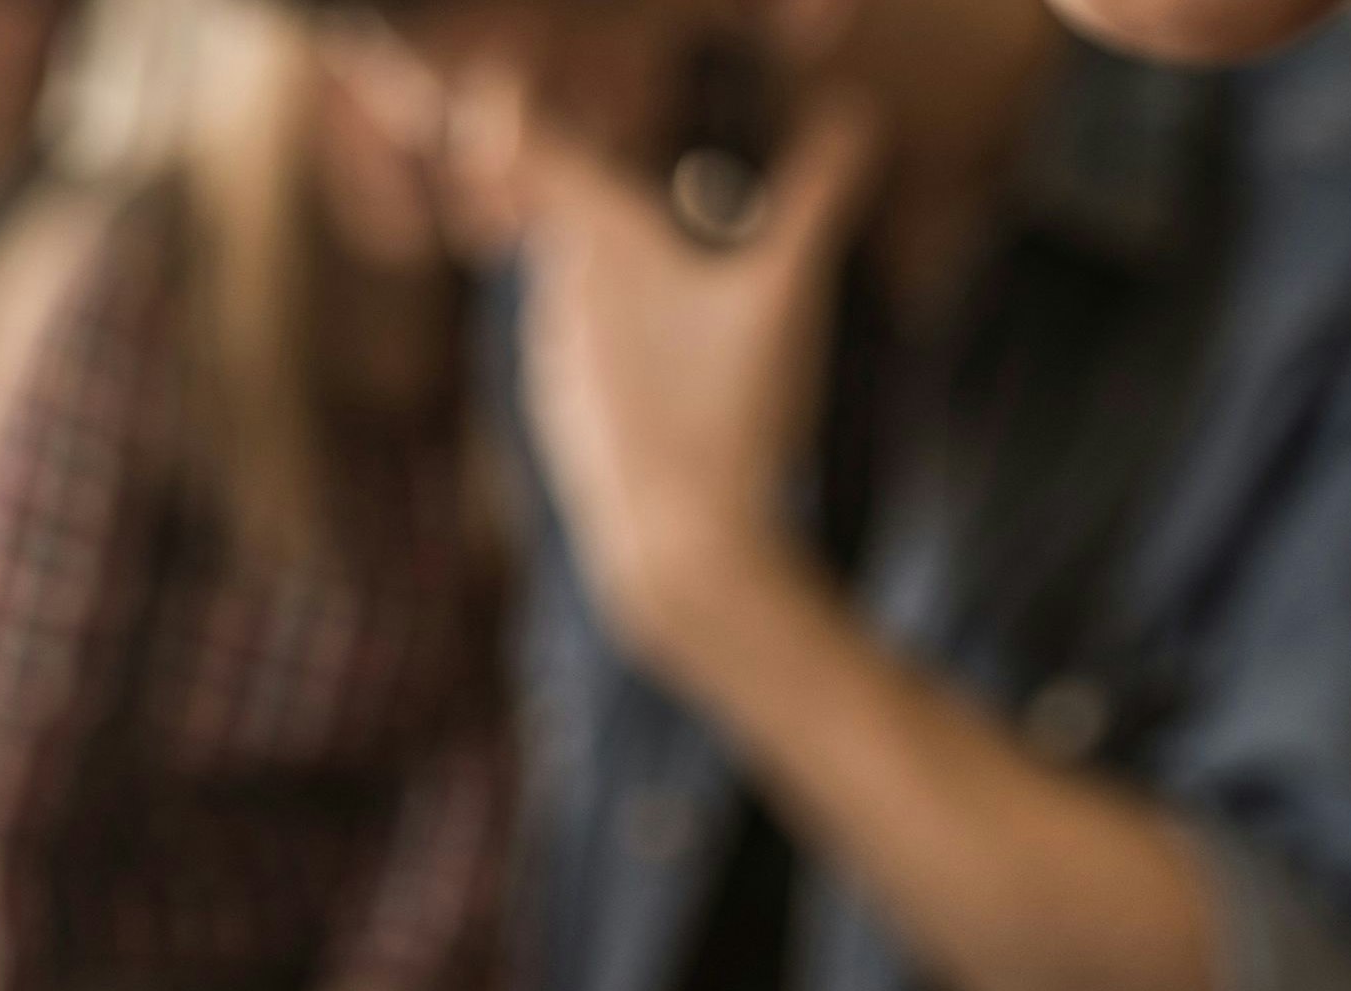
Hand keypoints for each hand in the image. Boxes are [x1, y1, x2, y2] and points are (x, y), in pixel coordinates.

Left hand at [490, 85, 879, 682]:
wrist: (679, 550)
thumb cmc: (730, 414)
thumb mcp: (790, 296)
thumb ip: (819, 200)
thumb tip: (856, 116)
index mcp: (603, 250)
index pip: (539, 156)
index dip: (511, 112)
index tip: (494, 80)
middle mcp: (559, 299)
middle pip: (568, 222)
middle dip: (609, 203)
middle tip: (660, 207)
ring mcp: (551, 362)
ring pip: (575, 290)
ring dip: (620, 277)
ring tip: (689, 303)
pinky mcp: (560, 416)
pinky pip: (580, 352)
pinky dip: (616, 340)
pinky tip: (673, 372)